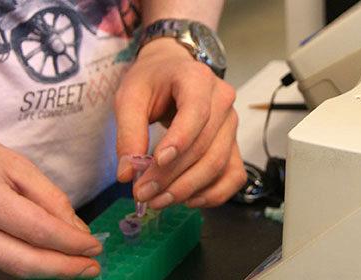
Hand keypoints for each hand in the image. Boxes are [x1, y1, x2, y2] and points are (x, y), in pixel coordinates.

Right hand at [0, 113, 101, 277]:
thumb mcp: (15, 163)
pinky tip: (28, 244)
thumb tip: (77, 232)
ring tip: (73, 261)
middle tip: (92, 268)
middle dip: (65, 269)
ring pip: (10, 266)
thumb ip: (50, 198)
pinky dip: (17, 254)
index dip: (73, 244)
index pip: (39, 232)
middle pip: (25, 263)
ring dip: (45, 267)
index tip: (95, 247)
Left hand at [115, 39, 245, 208]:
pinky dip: (214, 193)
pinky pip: (234, 175)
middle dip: (173, 175)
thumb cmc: (152, 81)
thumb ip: (128, 133)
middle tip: (144, 194)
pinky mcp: (234, 144)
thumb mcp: (130, 97)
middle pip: (206, 146)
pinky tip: (188, 200)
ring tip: (158, 201)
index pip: (196, 113)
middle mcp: (223, 100)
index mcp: (197, 79)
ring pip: (219, 164)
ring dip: (189, 188)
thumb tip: (127, 174)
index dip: (179, 141)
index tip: (156, 162)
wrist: (172, 71)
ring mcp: (232, 124)